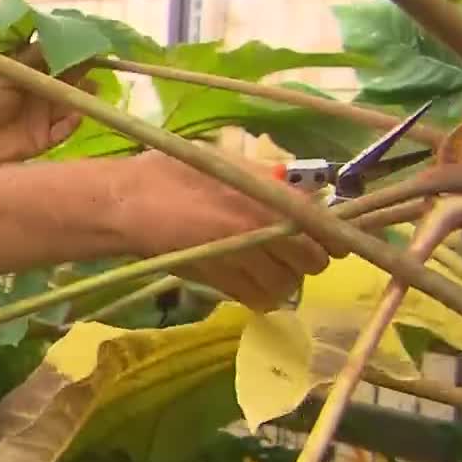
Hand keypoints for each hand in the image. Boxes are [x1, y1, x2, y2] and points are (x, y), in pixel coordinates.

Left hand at [0, 42, 97, 166]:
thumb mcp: (1, 78)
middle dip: (83, 73)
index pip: (57, 62)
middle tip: (99, 64)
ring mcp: (45, 118)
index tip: (89, 43)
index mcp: (30, 77)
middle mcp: (41, 96)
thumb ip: (27, 61)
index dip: (72, 54)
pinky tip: (75, 114)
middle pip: (69, 82)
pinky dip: (72, 123)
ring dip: (83, 98)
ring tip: (94, 89)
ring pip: (71, 105)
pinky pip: (64, 130)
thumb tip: (52, 38)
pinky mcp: (45, 140)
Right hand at [115, 149, 343, 311]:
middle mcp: (261, 234)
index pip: (325, 228)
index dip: (334, 235)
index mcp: (266, 199)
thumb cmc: (171, 172)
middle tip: (290, 245)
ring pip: (288, 285)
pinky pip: (259, 300)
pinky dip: (261, 294)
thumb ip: (266, 177)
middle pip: (313, 262)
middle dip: (307, 256)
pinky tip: (248, 279)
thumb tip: (301, 190)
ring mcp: (241, 262)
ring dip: (284, 277)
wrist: (127, 204)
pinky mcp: (221, 284)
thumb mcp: (223, 161)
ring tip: (266, 263)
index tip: (331, 235)